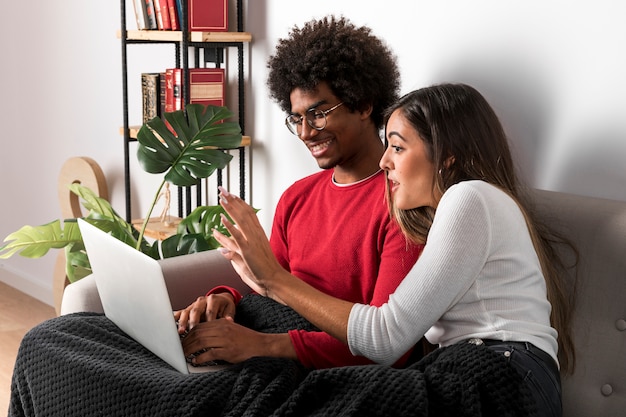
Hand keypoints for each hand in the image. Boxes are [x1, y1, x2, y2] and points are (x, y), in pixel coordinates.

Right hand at [173, 292, 235, 333]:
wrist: (221, 300)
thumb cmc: (225, 306)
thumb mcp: (230, 309)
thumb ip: (229, 315)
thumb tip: (229, 321)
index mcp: (213, 300)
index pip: (210, 311)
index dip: (209, 321)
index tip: (208, 331)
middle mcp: (202, 301)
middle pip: (196, 311)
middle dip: (193, 322)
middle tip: (192, 331)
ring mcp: (194, 304)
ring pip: (186, 312)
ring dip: (183, 322)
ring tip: (181, 331)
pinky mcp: (188, 309)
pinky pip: (180, 312)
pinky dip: (175, 318)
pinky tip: (171, 325)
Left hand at [181, 318, 295, 363]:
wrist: (261, 345)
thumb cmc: (245, 339)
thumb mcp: (231, 329)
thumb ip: (218, 329)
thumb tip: (201, 334)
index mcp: (221, 323)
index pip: (199, 326)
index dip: (188, 333)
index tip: (182, 340)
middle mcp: (222, 329)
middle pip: (198, 333)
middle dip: (186, 342)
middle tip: (179, 349)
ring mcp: (225, 340)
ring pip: (201, 342)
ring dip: (190, 350)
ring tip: (184, 355)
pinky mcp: (228, 351)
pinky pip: (209, 353)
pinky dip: (200, 357)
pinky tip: (196, 361)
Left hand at [212, 187, 285, 299]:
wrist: (274, 280)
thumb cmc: (262, 271)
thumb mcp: (245, 260)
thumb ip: (233, 253)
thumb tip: (221, 249)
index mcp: (257, 234)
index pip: (248, 214)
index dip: (239, 203)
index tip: (231, 195)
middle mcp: (255, 234)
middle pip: (244, 213)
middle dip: (232, 201)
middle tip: (222, 190)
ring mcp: (252, 241)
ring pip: (241, 220)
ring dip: (230, 208)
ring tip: (222, 198)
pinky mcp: (248, 250)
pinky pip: (239, 236)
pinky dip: (230, 227)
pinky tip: (223, 219)